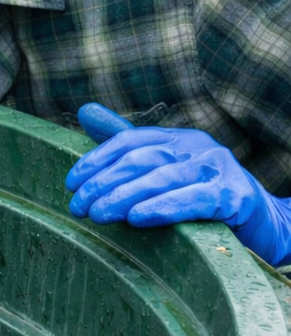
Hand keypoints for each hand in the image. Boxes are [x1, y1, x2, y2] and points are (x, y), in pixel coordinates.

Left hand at [65, 103, 290, 266]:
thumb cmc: (205, 197)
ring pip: (161, 179)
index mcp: (178, 139)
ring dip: (123, 197)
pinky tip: (136, 217)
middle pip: (140, 160)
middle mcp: (197, 147)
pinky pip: (192, 200)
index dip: (95, 160)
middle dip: (102, 183)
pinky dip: (161, 208)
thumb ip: (127, 145)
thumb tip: (84, 112)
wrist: (265, 223)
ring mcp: (217, 169)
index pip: (128, 141)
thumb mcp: (166, 170)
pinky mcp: (233, 196)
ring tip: (97, 215)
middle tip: (77, 207)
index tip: (70, 183)